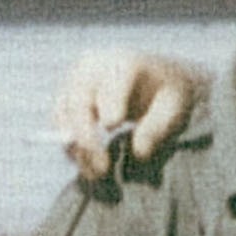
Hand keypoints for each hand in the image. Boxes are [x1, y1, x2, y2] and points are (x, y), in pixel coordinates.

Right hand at [55, 52, 201, 182]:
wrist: (155, 79)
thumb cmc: (169, 94)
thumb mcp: (175, 108)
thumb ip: (158, 127)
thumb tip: (138, 153)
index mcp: (125, 62)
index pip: (112, 81)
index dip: (110, 102)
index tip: (113, 126)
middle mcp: (94, 67)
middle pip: (79, 100)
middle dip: (86, 135)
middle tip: (103, 167)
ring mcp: (76, 81)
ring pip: (64, 114)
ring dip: (76, 146)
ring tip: (97, 173)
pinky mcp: (67, 97)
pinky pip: (61, 123)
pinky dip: (71, 146)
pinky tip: (89, 166)